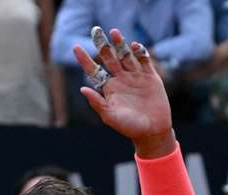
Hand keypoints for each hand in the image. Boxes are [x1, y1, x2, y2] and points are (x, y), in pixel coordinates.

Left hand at [74, 28, 173, 154]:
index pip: (94, 70)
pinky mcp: (150, 76)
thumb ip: (97, 102)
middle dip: (102, 45)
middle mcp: (120, 79)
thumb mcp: (110, 116)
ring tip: (114, 32)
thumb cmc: (128, 127)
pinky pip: (143, 60)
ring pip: (125, 55)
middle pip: (109, 58)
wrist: (152, 131)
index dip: (84, 59)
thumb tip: (82, 88)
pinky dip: (139, 52)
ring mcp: (135, 76)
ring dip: (120, 44)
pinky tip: (134, 45)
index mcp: (108, 88)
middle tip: (96, 31)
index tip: (76, 47)